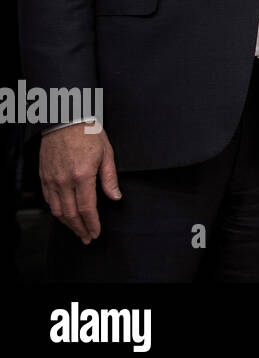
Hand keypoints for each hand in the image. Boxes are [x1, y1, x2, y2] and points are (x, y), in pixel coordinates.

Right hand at [39, 122, 120, 243]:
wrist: (64, 119)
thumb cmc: (88, 133)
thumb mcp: (107, 153)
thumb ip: (110, 178)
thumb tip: (115, 197)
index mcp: (83, 175)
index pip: (87, 208)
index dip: (92, 224)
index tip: (96, 233)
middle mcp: (64, 180)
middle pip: (71, 214)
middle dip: (80, 229)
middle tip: (88, 238)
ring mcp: (51, 179)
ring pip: (57, 210)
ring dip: (67, 224)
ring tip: (78, 231)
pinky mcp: (43, 177)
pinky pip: (48, 200)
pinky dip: (56, 212)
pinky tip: (64, 216)